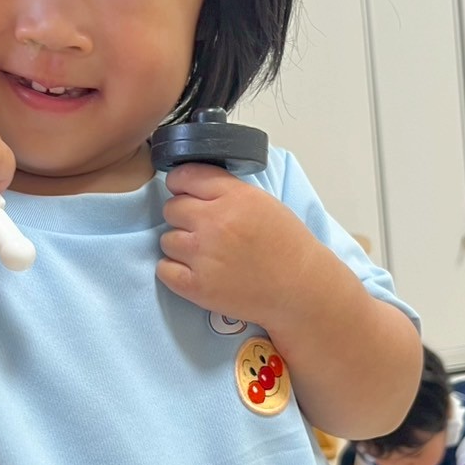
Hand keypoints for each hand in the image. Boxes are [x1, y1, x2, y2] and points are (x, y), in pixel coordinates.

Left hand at [157, 164, 314, 322]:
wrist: (301, 288)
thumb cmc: (286, 245)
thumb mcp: (261, 202)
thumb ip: (226, 191)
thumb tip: (190, 186)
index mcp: (234, 197)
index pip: (185, 176)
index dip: (181, 184)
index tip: (184, 192)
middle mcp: (215, 223)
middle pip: (171, 208)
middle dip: (182, 217)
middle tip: (202, 230)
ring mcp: (203, 255)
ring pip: (166, 239)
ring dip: (180, 246)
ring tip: (205, 254)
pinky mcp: (197, 286)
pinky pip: (163, 270)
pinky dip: (174, 271)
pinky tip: (194, 272)